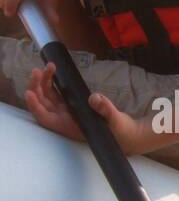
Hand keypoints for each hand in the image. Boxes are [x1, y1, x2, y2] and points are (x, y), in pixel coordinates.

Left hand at [25, 63, 155, 153]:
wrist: (127, 134)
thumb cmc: (121, 132)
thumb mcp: (116, 121)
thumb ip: (105, 109)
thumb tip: (94, 98)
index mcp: (69, 127)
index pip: (45, 117)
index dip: (35, 106)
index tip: (30, 92)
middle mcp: (64, 119)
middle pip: (42, 103)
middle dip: (36, 87)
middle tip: (38, 71)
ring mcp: (66, 112)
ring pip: (47, 96)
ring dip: (43, 81)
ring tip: (48, 66)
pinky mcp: (71, 105)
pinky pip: (56, 92)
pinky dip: (52, 82)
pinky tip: (53, 70)